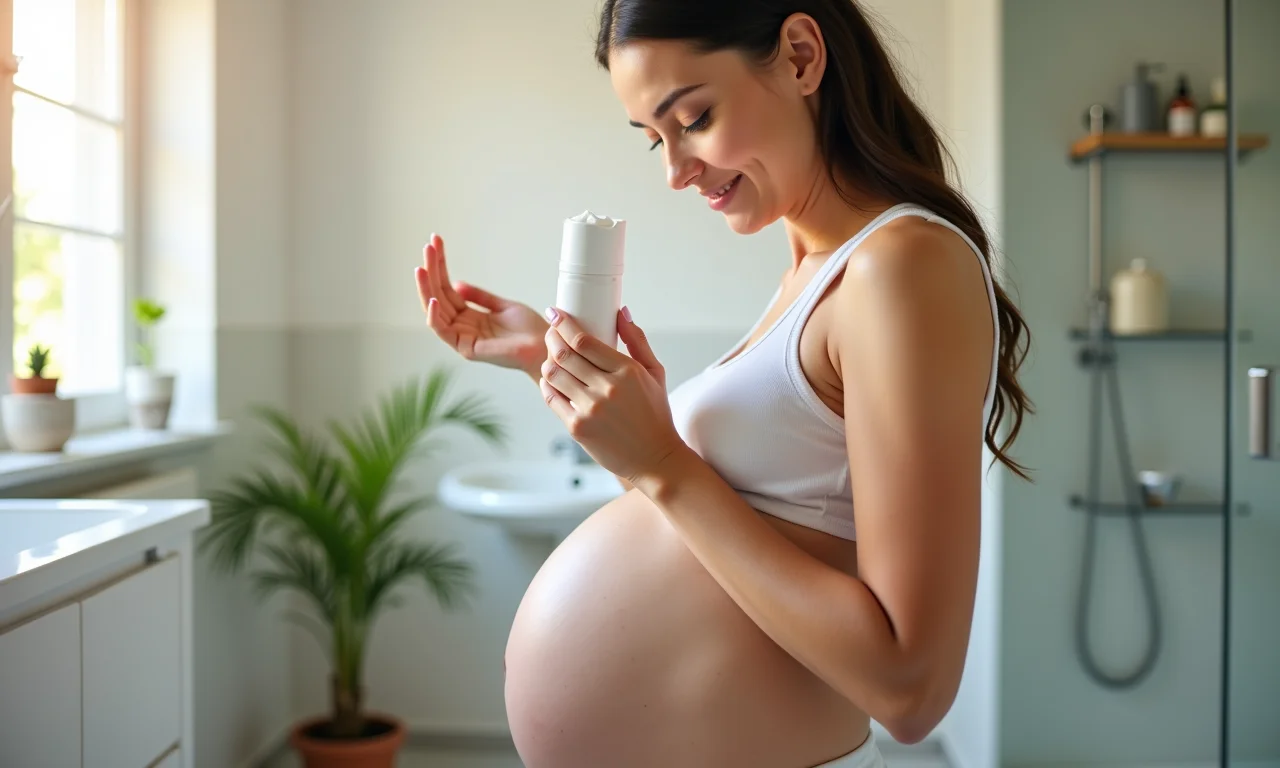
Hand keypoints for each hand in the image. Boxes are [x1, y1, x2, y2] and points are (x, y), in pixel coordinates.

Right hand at [415, 234, 547, 377]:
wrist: (545, 345)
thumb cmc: (528, 329)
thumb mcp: (502, 305)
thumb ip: (479, 296)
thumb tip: (456, 284)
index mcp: (469, 317)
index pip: (448, 288)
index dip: (441, 266)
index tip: (436, 242)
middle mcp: (462, 326)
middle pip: (439, 295)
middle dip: (432, 271)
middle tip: (428, 247)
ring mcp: (462, 337)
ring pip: (435, 310)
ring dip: (427, 289)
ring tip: (423, 268)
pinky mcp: (466, 348)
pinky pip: (442, 331)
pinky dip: (434, 316)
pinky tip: (433, 299)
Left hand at [538, 306, 684, 484]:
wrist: (655, 459)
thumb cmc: (656, 414)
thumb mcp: (655, 373)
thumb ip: (638, 340)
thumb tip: (621, 312)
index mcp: (627, 371)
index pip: (584, 341)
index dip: (564, 324)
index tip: (555, 313)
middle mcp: (607, 389)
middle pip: (564, 355)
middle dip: (551, 338)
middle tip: (551, 331)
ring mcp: (590, 410)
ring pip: (553, 375)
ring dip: (547, 361)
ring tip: (551, 356)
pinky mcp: (578, 428)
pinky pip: (551, 399)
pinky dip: (546, 385)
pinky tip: (550, 380)